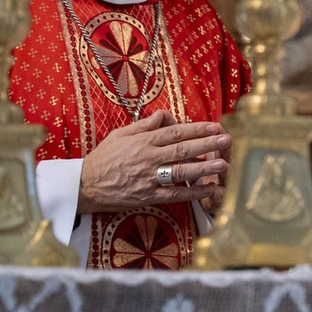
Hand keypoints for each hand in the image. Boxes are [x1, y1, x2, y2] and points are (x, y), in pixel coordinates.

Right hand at [78, 109, 230, 213]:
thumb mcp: (121, 134)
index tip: (215, 126)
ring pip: (180, 172)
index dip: (197, 129)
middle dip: (207, 145)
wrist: (84, 186)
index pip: (175, 133)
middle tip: (227, 140)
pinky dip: (192, 193)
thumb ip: (145, 124)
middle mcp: (148, 159)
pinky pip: (174, 195)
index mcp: (143, 141)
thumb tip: (166, 115)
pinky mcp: (147, 197)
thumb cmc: (104, 157)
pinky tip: (209, 189)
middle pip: (182, 150)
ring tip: (223, 164)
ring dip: (204, 168)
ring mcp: (148, 179)